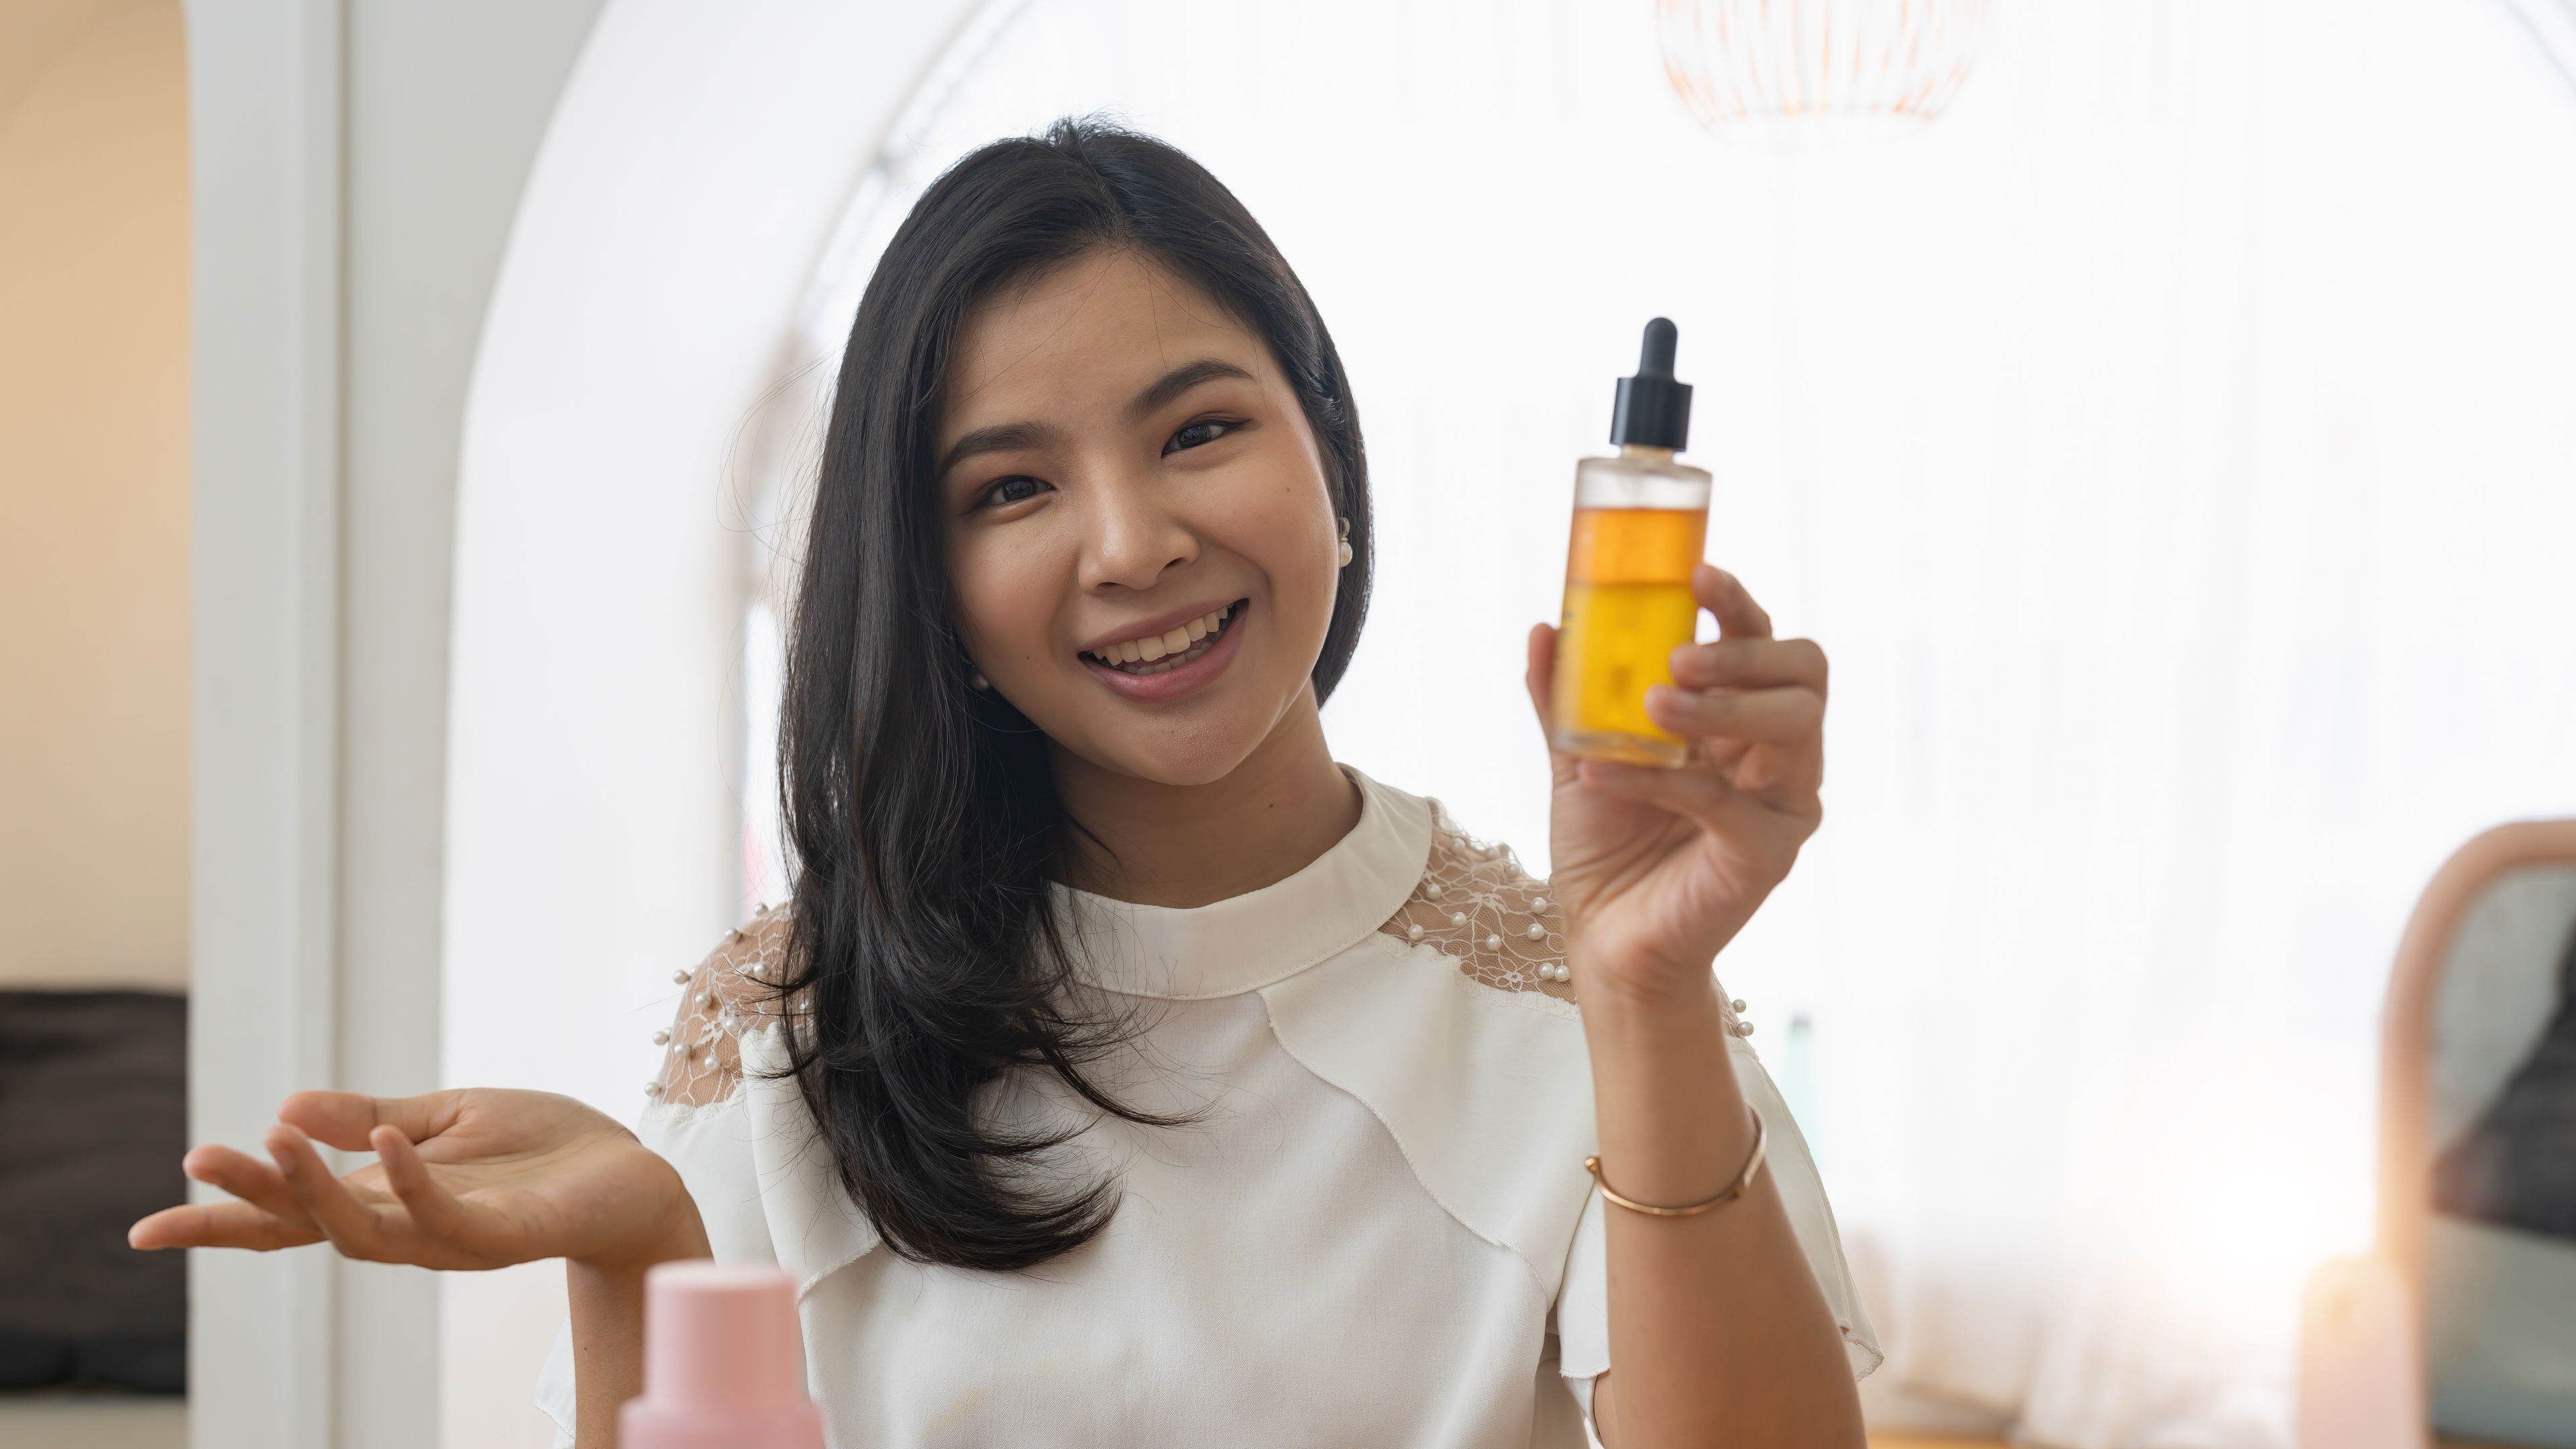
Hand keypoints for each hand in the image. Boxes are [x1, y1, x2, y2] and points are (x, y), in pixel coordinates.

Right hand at [128, 1088, 707, 1271]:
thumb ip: (369, 1119)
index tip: (144, 1232)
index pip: (290, 1216)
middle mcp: (408, 1227)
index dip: (224, 1219)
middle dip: (252, 1197)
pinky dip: (413, 1180)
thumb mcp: (446, 1118)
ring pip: (365, 1230)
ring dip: (317, 1186)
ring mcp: (454, 1236)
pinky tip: (387, 1144)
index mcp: (386, 1199)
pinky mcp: (506, 1233)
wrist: (632, 1175)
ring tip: (272, 1139)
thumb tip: (282, 1107)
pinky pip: (449, 1215)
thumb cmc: (543, 1149)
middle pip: (310, 1225)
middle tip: (198, 1158)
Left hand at [1528, 564, 1826, 1000]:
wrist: (1605, 937)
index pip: (1766, 643)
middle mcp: (1778, 755)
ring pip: (1794, 729)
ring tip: (1651, 706)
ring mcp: (1783, 805)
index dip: (1738, 604)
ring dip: (1720, 707)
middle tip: (1676, 657)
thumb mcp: (1576, 755)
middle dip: (1743, 652)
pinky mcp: (1767, 855)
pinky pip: (1725, 803)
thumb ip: (1565, 696)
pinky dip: (1658, 781)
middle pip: (1804, 674)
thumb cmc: (1607, 844)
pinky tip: (1599, 772)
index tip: (1695, 573)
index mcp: (1742, 718)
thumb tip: (1548, 626)